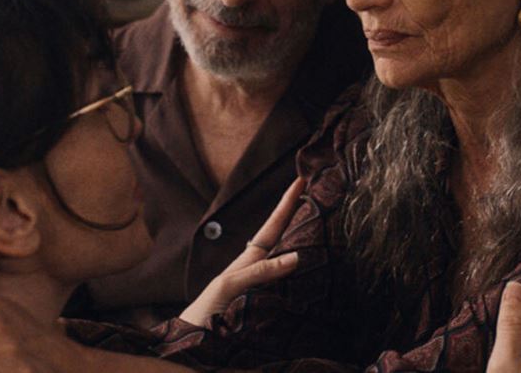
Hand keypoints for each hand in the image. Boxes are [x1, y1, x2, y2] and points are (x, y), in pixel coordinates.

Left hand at [179, 177, 305, 326]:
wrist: (196, 340)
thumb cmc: (207, 311)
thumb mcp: (229, 285)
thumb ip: (260, 271)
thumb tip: (296, 256)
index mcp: (249, 258)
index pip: (272, 225)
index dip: (286, 203)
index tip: (300, 180)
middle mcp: (261, 268)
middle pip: (285, 236)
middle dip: (300, 214)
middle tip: (319, 193)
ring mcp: (267, 285)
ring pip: (291, 257)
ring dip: (307, 239)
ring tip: (324, 221)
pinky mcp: (272, 303)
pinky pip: (294, 282)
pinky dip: (307, 270)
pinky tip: (319, 266)